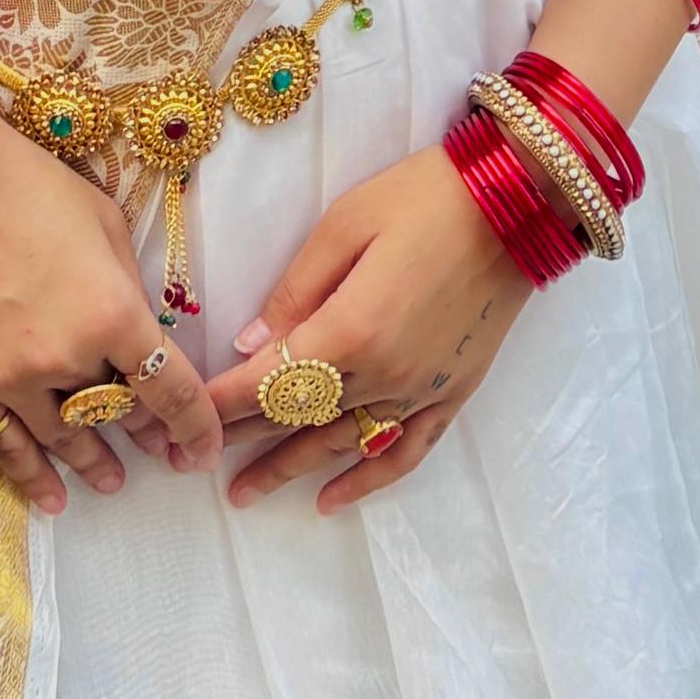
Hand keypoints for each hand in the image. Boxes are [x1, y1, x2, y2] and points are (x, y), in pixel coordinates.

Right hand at [0, 112, 223, 511]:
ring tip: (109, 480)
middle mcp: (66, 359)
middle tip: (158, 452)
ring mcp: (10, 380)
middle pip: (118, 414)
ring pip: (64, 439)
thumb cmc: (28, 187)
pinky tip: (50, 497)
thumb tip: (140, 335)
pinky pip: (6, 445)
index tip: (205, 450)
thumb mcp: (104, 224)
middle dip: (144, 434)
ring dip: (92, 462)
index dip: (196, 427)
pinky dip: (31, 475)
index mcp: (112, 314)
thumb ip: (127, 288)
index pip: (170, 390)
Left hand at [210, 143, 530, 511]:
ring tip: (245, 493)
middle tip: (192, 462)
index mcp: (350, 331)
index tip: (181, 423)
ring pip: (342, 445)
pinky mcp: (452, 393)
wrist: (518, 201)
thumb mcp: (346, 225)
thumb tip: (250, 346)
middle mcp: (383, 376)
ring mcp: (421, 391)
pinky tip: (331, 501)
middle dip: (240, 440)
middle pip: (296, 418)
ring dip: (290, 470)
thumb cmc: (424, 197)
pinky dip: (367, 481)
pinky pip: (404, 452)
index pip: (267, 384)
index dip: (219, 406)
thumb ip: (295, 291)